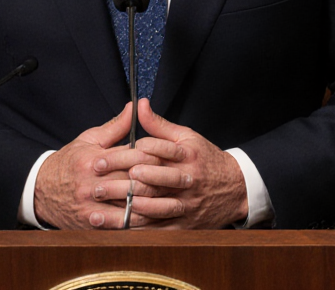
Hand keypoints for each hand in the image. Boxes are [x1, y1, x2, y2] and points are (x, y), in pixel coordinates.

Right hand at [33, 102, 164, 228]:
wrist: (40, 190)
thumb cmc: (70, 161)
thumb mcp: (90, 139)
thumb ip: (116, 126)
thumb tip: (136, 107)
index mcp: (92, 160)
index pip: (129, 157)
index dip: (153, 157)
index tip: (173, 157)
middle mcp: (90, 184)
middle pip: (131, 182)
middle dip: (157, 181)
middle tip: (182, 181)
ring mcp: (89, 206)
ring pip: (127, 206)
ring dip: (152, 206)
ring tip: (174, 202)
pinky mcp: (89, 223)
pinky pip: (118, 225)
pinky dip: (136, 224)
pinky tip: (153, 220)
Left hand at [107, 98, 248, 228]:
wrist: (235, 188)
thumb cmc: (206, 160)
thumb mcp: (187, 137)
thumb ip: (160, 125)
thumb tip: (139, 105)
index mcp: (189, 156)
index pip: (158, 152)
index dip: (129, 153)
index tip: (104, 156)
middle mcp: (189, 180)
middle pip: (155, 180)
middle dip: (125, 181)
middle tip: (99, 182)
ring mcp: (188, 204)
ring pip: (157, 206)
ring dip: (131, 206)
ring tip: (108, 203)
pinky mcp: (185, 223)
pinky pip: (161, 228)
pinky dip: (140, 228)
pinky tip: (121, 225)